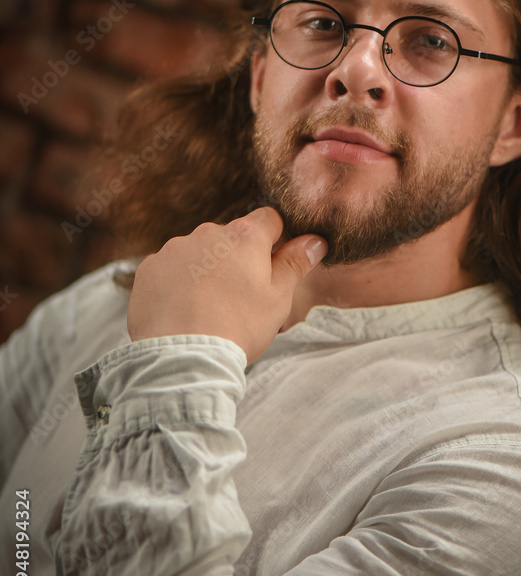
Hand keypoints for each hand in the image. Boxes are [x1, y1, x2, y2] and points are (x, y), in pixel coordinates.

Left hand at [126, 208, 327, 362]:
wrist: (183, 357)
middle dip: (238, 258)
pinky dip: (178, 282)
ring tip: (208, 307)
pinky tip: (183, 309)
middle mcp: (207, 233)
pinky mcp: (149, 268)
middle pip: (231, 237)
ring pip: (199, 252)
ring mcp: (174, 249)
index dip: (276, 239)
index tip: (274, 264)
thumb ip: (295, 263)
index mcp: (244, 237)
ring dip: (206, 268)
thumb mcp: (279, 298)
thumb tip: (315, 241)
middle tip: (240, 295)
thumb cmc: (238, 327)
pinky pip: (170, 268)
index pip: (269, 219)